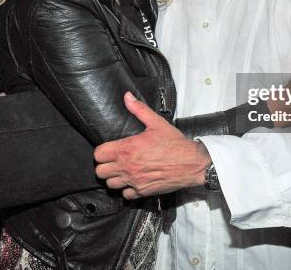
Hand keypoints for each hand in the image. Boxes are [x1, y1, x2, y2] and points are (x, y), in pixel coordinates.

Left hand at [94, 92, 210, 199]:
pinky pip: (125, 195)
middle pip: (100, 172)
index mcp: (127, 149)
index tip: (109, 149)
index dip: (102, 151)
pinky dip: (127, 189)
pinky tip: (133, 180)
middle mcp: (127, 167)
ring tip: (122, 170)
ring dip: (114, 177)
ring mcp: (134, 181)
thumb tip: (127, 97)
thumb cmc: (174, 143)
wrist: (191, 163)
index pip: (99, 154)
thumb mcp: (157, 123)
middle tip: (114, 160)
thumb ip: (139, 109)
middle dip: (105, 165)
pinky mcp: (142, 192)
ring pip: (110, 184)